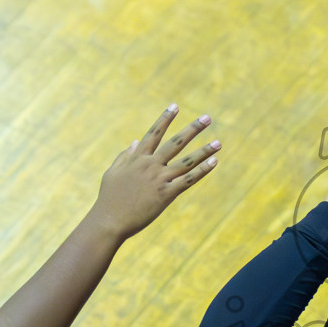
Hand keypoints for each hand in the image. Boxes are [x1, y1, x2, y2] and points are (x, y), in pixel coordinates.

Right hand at [94, 104, 219, 237]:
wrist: (109, 221)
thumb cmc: (109, 198)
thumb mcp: (113, 172)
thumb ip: (125, 156)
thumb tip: (135, 141)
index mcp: (137, 158)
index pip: (154, 133)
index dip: (165, 119)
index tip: (175, 106)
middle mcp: (150, 165)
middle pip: (176, 143)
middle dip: (193, 129)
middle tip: (207, 118)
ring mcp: (159, 179)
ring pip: (187, 161)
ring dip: (204, 151)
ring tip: (218, 143)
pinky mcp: (165, 195)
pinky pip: (188, 180)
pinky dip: (202, 171)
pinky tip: (214, 162)